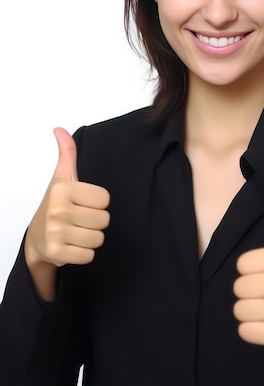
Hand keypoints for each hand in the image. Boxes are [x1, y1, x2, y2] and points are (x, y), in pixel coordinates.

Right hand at [25, 128, 109, 269]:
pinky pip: (89, 255)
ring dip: (90, 238)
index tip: (82, 204)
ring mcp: (55, 232)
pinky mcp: (56, 252)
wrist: (36, 238)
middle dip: (95, 222)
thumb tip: (60, 130)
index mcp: (63, 189)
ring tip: (76, 232)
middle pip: (104, 220)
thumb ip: (67, 154)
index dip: (97, 204)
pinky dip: (84, 253)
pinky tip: (72, 245)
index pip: (105, 199)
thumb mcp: (62, 178)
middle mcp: (58, 209)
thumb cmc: (55, 205)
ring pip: (98, 238)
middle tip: (79, 220)